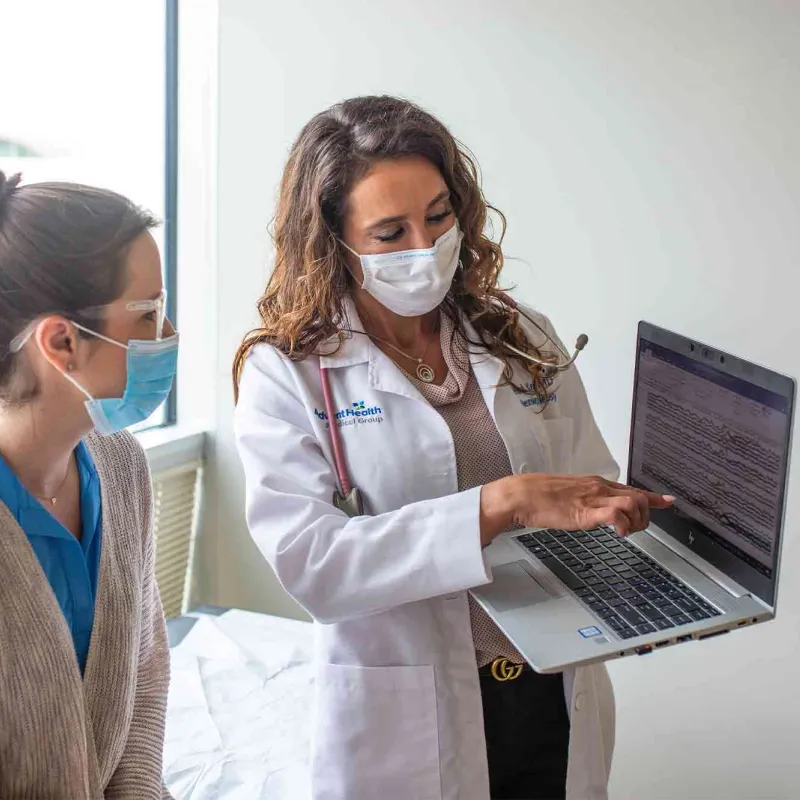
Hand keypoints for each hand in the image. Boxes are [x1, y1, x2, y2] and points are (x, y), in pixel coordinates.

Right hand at [479, 473, 673, 545]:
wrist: (522, 494)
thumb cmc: (538, 496)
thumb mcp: (569, 495)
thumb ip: (584, 500)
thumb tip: (591, 509)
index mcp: (596, 484)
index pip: (632, 489)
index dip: (653, 497)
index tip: (668, 501)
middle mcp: (599, 488)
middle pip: (639, 497)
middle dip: (646, 516)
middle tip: (635, 529)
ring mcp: (594, 498)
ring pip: (634, 504)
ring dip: (637, 522)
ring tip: (625, 532)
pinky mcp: (586, 511)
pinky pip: (616, 516)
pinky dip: (623, 526)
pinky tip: (618, 534)